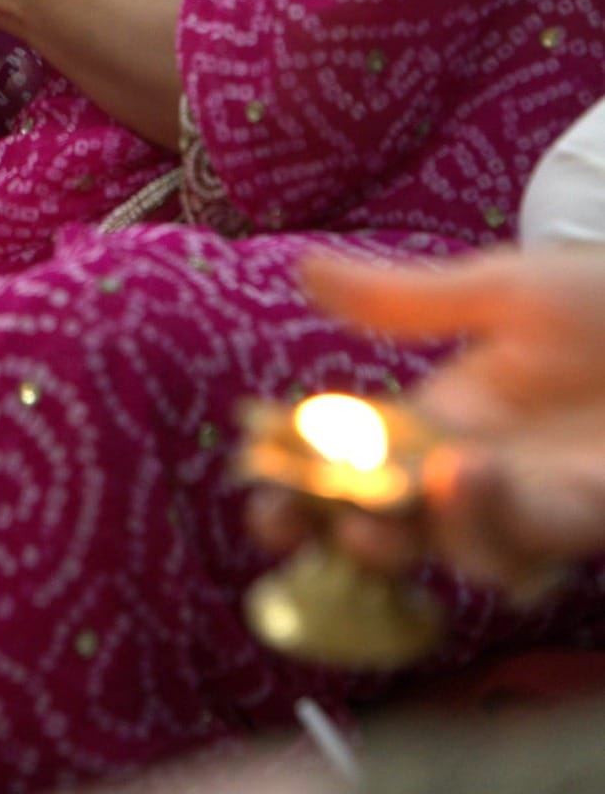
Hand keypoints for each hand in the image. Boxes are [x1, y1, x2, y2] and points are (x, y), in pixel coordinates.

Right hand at [249, 248, 604, 600]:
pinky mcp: (583, 515)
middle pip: (384, 518)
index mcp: (439, 415)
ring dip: (403, 534)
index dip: (296, 473)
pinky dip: (485, 516)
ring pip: (448, 543)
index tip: (246, 471)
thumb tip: (302, 272)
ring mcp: (529, 499)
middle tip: (280, 517)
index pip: (350, 458)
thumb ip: (401, 298)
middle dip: (325, 526)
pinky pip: (526, 539)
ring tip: (369, 512)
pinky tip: (465, 473)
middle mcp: (474, 469)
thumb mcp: (500, 290)